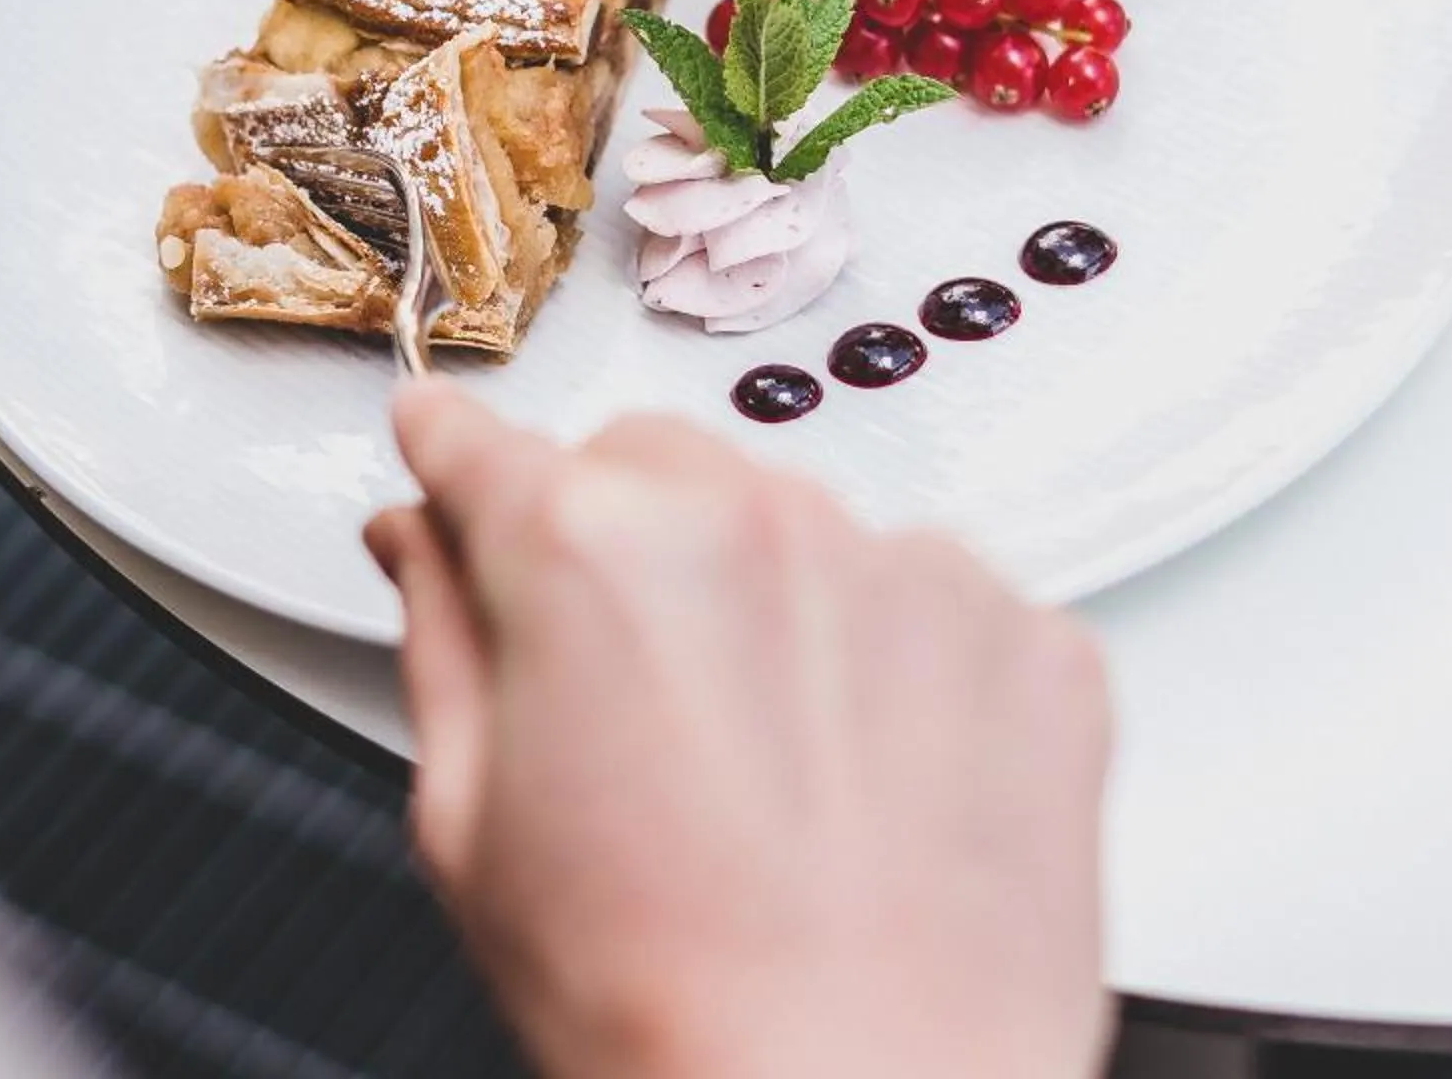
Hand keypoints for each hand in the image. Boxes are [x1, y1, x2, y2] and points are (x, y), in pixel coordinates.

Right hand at [365, 380, 1113, 1078]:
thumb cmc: (666, 1005)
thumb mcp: (473, 824)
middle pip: (654, 468)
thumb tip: (421, 539)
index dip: (454, 459)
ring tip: (764, 774)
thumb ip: (442, 638)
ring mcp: (914, 570)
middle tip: (625, 697)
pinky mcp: (1030, 637)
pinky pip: (939, 606)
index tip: (452, 455)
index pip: (488, 447)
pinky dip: (903, 669)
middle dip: (621, 546)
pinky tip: (870, 789)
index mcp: (591, 551)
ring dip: (773, 603)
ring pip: (804, 529)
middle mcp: (759, 522)